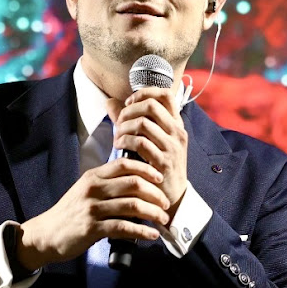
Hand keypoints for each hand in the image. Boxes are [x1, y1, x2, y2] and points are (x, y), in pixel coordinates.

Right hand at [17, 157, 169, 269]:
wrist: (47, 234)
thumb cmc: (71, 212)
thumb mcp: (86, 190)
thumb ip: (107, 183)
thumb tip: (137, 181)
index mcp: (93, 176)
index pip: (125, 164)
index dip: (147, 169)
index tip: (160, 178)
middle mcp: (93, 189)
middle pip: (134, 183)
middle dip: (155, 193)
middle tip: (166, 202)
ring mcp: (92, 209)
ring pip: (132, 206)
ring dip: (153, 213)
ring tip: (163, 219)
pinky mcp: (92, 229)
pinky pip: (124, 227)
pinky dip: (142, 231)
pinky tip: (151, 235)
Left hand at [107, 87, 187, 217]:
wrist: (173, 195)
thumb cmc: (157, 164)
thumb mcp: (151, 139)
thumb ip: (130, 119)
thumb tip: (109, 101)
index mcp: (176, 123)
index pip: (165, 95)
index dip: (144, 93)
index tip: (129, 103)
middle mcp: (177, 132)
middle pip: (151, 106)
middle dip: (129, 111)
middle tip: (119, 122)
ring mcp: (172, 147)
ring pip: (143, 123)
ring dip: (124, 127)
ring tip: (117, 137)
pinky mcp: (164, 161)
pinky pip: (140, 143)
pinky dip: (125, 141)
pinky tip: (119, 146)